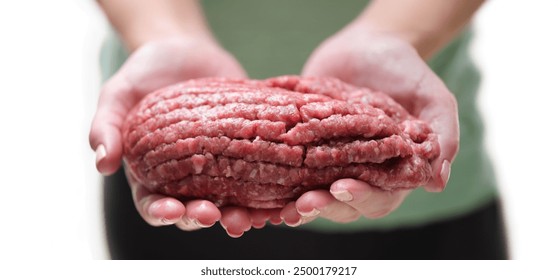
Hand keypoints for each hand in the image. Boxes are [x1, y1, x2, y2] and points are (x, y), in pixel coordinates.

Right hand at [89, 37, 261, 236]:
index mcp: (152, 173)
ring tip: (248, 217)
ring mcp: (219, 166)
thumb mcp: (118, 93)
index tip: (171, 211)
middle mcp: (186, 177)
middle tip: (213, 215)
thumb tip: (102, 163)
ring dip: (238, 214)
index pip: (154, 204)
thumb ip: (106, 126)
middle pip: (194, 210)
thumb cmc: (145, 73)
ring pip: (229, 202)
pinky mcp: (246, 150)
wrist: (185, 50)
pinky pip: (258, 175)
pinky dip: (266, 191)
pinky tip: (277, 196)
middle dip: (203, 218)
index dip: (161, 213)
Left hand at [280, 21, 458, 224]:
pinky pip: (287, 171)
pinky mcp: (303, 148)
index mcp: (391, 170)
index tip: (343, 188)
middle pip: (342, 204)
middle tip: (304, 205)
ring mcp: (328, 162)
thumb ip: (442, 135)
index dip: (361, 198)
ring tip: (282, 210)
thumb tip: (438, 183)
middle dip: (324, 207)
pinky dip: (274, 183)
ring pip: (312, 195)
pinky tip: (260, 193)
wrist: (367, 45)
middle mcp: (359, 172)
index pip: (379, 196)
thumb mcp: (432, 97)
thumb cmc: (404, 71)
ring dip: (297, 206)